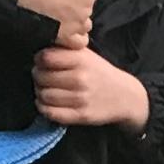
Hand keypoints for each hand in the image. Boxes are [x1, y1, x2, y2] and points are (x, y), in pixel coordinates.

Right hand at [17, 0, 96, 47]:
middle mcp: (87, 8)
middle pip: (85, 8)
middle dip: (75, 6)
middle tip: (58, 3)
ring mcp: (77, 25)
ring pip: (83, 26)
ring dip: (74, 23)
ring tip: (58, 19)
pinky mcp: (66, 40)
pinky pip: (77, 43)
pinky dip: (71, 39)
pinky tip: (61, 32)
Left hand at [32, 45, 150, 130]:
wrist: (125, 96)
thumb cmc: (100, 73)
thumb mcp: (87, 55)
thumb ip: (65, 50)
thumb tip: (39, 48)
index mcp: (80, 60)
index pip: (45, 58)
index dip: (39, 59)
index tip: (42, 62)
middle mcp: (80, 79)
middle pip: (41, 77)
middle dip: (38, 77)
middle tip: (42, 77)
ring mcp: (80, 99)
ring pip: (43, 96)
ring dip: (40, 93)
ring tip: (46, 90)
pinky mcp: (80, 115)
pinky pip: (50, 113)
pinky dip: (43, 108)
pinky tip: (47, 103)